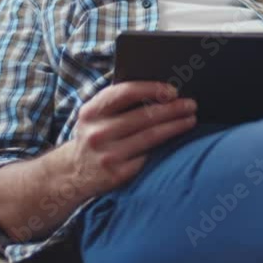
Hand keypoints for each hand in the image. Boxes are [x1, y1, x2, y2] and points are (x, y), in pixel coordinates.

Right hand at [66, 81, 196, 198]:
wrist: (72, 174)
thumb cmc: (94, 136)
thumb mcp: (95, 116)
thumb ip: (117, 103)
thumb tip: (159, 91)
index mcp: (91, 111)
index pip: (126, 92)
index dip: (152, 89)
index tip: (172, 91)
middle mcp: (97, 133)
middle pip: (144, 116)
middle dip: (172, 109)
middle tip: (191, 104)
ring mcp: (108, 155)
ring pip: (151, 137)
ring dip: (176, 126)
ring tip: (190, 119)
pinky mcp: (118, 174)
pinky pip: (149, 156)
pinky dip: (165, 147)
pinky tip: (178, 141)